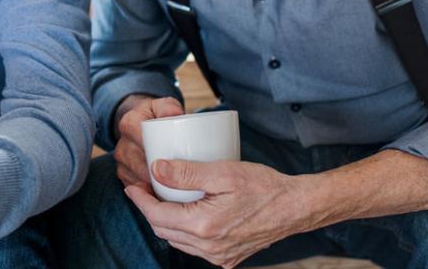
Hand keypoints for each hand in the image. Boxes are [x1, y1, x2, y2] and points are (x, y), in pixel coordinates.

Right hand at [113, 95, 183, 189]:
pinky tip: (163, 195)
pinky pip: (135, 188)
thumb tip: (173, 115)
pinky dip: (148, 193)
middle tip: (181, 180)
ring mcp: (121, 161)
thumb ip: (169, 107)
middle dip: (158, 174)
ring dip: (154, 186)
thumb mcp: (165, 105)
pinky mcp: (123, 175)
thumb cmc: (158, 116)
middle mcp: (121, 143)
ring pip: (137, 179)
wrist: (142, 124)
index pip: (141, 139)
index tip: (175, 159)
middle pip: (139, 163)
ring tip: (174, 189)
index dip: (156, 151)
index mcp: (129, 123)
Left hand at [125, 158, 305, 267]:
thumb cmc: (263, 186)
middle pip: (164, 230)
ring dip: (166, 221)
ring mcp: (219, 256)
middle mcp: (209, 247)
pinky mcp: (228, 258)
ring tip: (162, 198)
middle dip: (149, 210)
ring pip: (179, 241)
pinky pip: (196, 247)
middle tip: (144, 188)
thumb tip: (155, 169)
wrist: (295, 207)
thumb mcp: (223, 172)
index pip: (156, 216)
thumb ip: (187, 172)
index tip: (132, 185)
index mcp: (204, 226)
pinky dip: (185, 231)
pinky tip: (187, 214)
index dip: (140, 200)